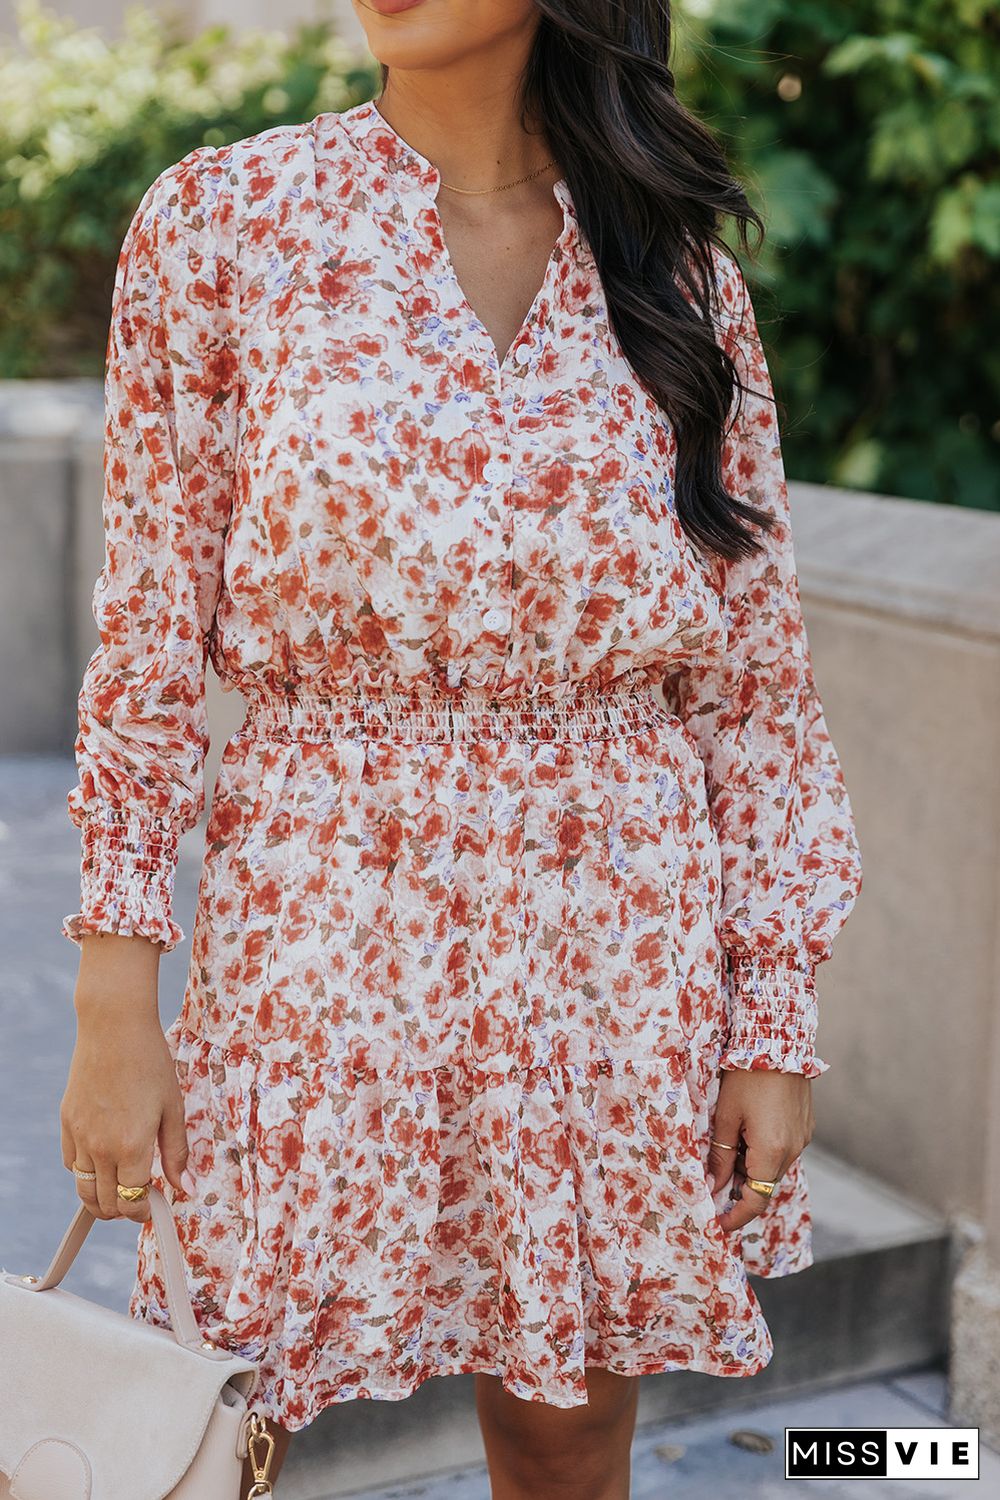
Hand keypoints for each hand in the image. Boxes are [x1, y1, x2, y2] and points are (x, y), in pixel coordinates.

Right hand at [59, 934, 190, 1223]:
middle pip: (105, 1203)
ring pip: (83, 1188)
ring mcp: (79, 1135)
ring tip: (122, 1186)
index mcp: (131, 1146)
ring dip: (102, 1197)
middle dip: (125, 1210)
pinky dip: (85, 1172)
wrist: (115, 1026)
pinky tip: (103, 1160)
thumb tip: (186, 1189)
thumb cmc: (151, 1063)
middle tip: (142, 1199)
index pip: (133, 1201)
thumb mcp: (173, 1107)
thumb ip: (177, 1153)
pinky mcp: (66, 1121)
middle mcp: (100, 1147)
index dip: (144, 1211)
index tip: (156, 1205)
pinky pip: (71, 1163)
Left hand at [707, 1068, 813, 1232]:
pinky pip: (783, 1149)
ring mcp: (803, 1138)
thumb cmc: (746, 1076)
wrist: (779, 1041)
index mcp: (772, 1151)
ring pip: (774, 1167)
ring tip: (729, 1145)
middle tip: (713, 1179)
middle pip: (765, 1184)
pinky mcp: (806, 1126)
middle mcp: (794, 1150)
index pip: (756, 1201)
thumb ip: (721, 1154)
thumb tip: (714, 1185)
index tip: (718, 1224)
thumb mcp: (725, 1116)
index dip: (736, 1217)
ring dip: (752, 1167)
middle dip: (740, 1188)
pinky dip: (764, 1151)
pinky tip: (747, 1132)